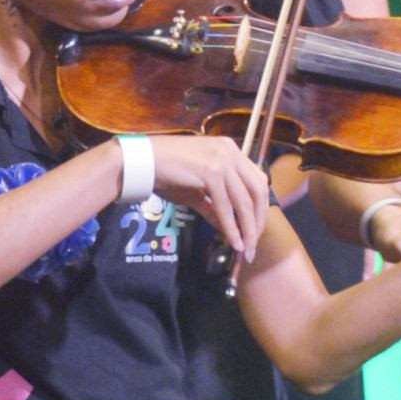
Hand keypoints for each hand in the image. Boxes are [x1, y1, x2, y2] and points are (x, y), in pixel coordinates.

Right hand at [149, 134, 271, 262]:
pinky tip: (232, 241)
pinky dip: (231, 226)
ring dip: (247, 228)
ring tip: (245, 248)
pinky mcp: (211, 172)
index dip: (259, 208)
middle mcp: (230, 151)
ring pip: (244, 200)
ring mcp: (222, 160)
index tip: (254, 230)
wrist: (141, 162)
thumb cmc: (164, 173)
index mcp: (230, 150)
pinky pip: (225, 206)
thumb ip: (214, 207)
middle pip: (257, 190)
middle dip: (258, 220)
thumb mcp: (195, 191)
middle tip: (253, 244)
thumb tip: (229, 229)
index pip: (257, 181)